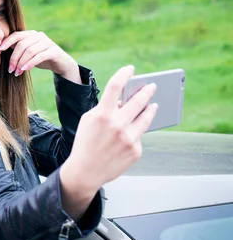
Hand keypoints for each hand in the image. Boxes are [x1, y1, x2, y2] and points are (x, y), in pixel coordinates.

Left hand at [0, 30, 78, 79]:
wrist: (60, 64)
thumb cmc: (40, 58)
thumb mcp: (27, 53)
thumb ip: (17, 49)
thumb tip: (0, 49)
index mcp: (31, 34)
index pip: (17, 35)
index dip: (7, 41)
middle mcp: (39, 36)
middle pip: (22, 44)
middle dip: (14, 58)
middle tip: (10, 69)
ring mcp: (47, 42)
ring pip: (30, 51)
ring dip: (21, 63)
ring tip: (16, 73)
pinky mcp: (54, 51)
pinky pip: (39, 56)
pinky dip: (30, 63)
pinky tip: (24, 69)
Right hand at [60, 65, 157, 196]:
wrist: (86, 171)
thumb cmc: (86, 142)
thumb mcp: (89, 121)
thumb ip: (106, 109)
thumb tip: (124, 102)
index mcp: (102, 114)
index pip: (115, 86)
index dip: (124, 74)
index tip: (131, 69)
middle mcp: (118, 124)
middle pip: (138, 101)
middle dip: (146, 91)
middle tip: (152, 86)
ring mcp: (129, 138)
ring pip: (145, 118)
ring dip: (150, 109)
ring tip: (154, 105)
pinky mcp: (136, 150)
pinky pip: (139, 136)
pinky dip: (135, 133)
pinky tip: (132, 133)